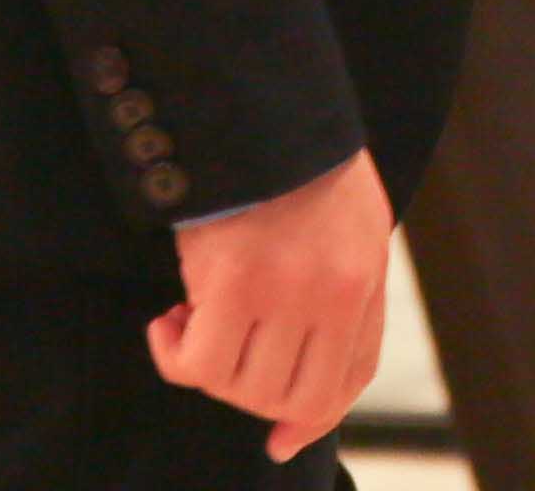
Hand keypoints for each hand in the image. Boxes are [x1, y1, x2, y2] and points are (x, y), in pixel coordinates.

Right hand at [148, 149, 394, 461]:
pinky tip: (169, 320)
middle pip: (291, 395)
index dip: (308, 420)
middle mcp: (335, 293)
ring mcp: (287, 289)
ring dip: (210, 368)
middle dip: (250, 392)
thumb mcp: (346, 220)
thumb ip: (340, 291)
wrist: (257, 95)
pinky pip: (199, 364)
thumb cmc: (294, 156)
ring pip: (243, 386)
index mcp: (365, 275)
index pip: (346, 380)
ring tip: (192, 319)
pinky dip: (175, 355)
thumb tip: (305, 380)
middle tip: (220, 347)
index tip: (278, 439)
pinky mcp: (233, 281)